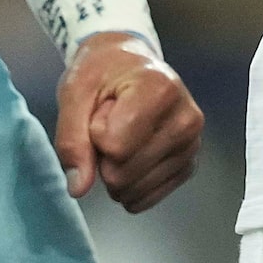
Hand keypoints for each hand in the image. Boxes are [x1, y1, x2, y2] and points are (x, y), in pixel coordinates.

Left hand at [56, 33, 204, 211]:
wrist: (128, 63)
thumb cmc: (101, 73)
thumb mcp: (74, 94)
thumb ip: (71, 140)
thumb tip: (79, 188)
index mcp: (161, 90)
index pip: (114, 145)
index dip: (95, 132)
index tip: (104, 108)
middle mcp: (186, 119)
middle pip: (123, 173)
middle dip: (103, 155)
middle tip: (112, 122)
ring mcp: (191, 145)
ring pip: (133, 190)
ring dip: (115, 170)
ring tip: (124, 134)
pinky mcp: (188, 165)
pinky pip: (146, 198)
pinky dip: (128, 185)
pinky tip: (133, 153)